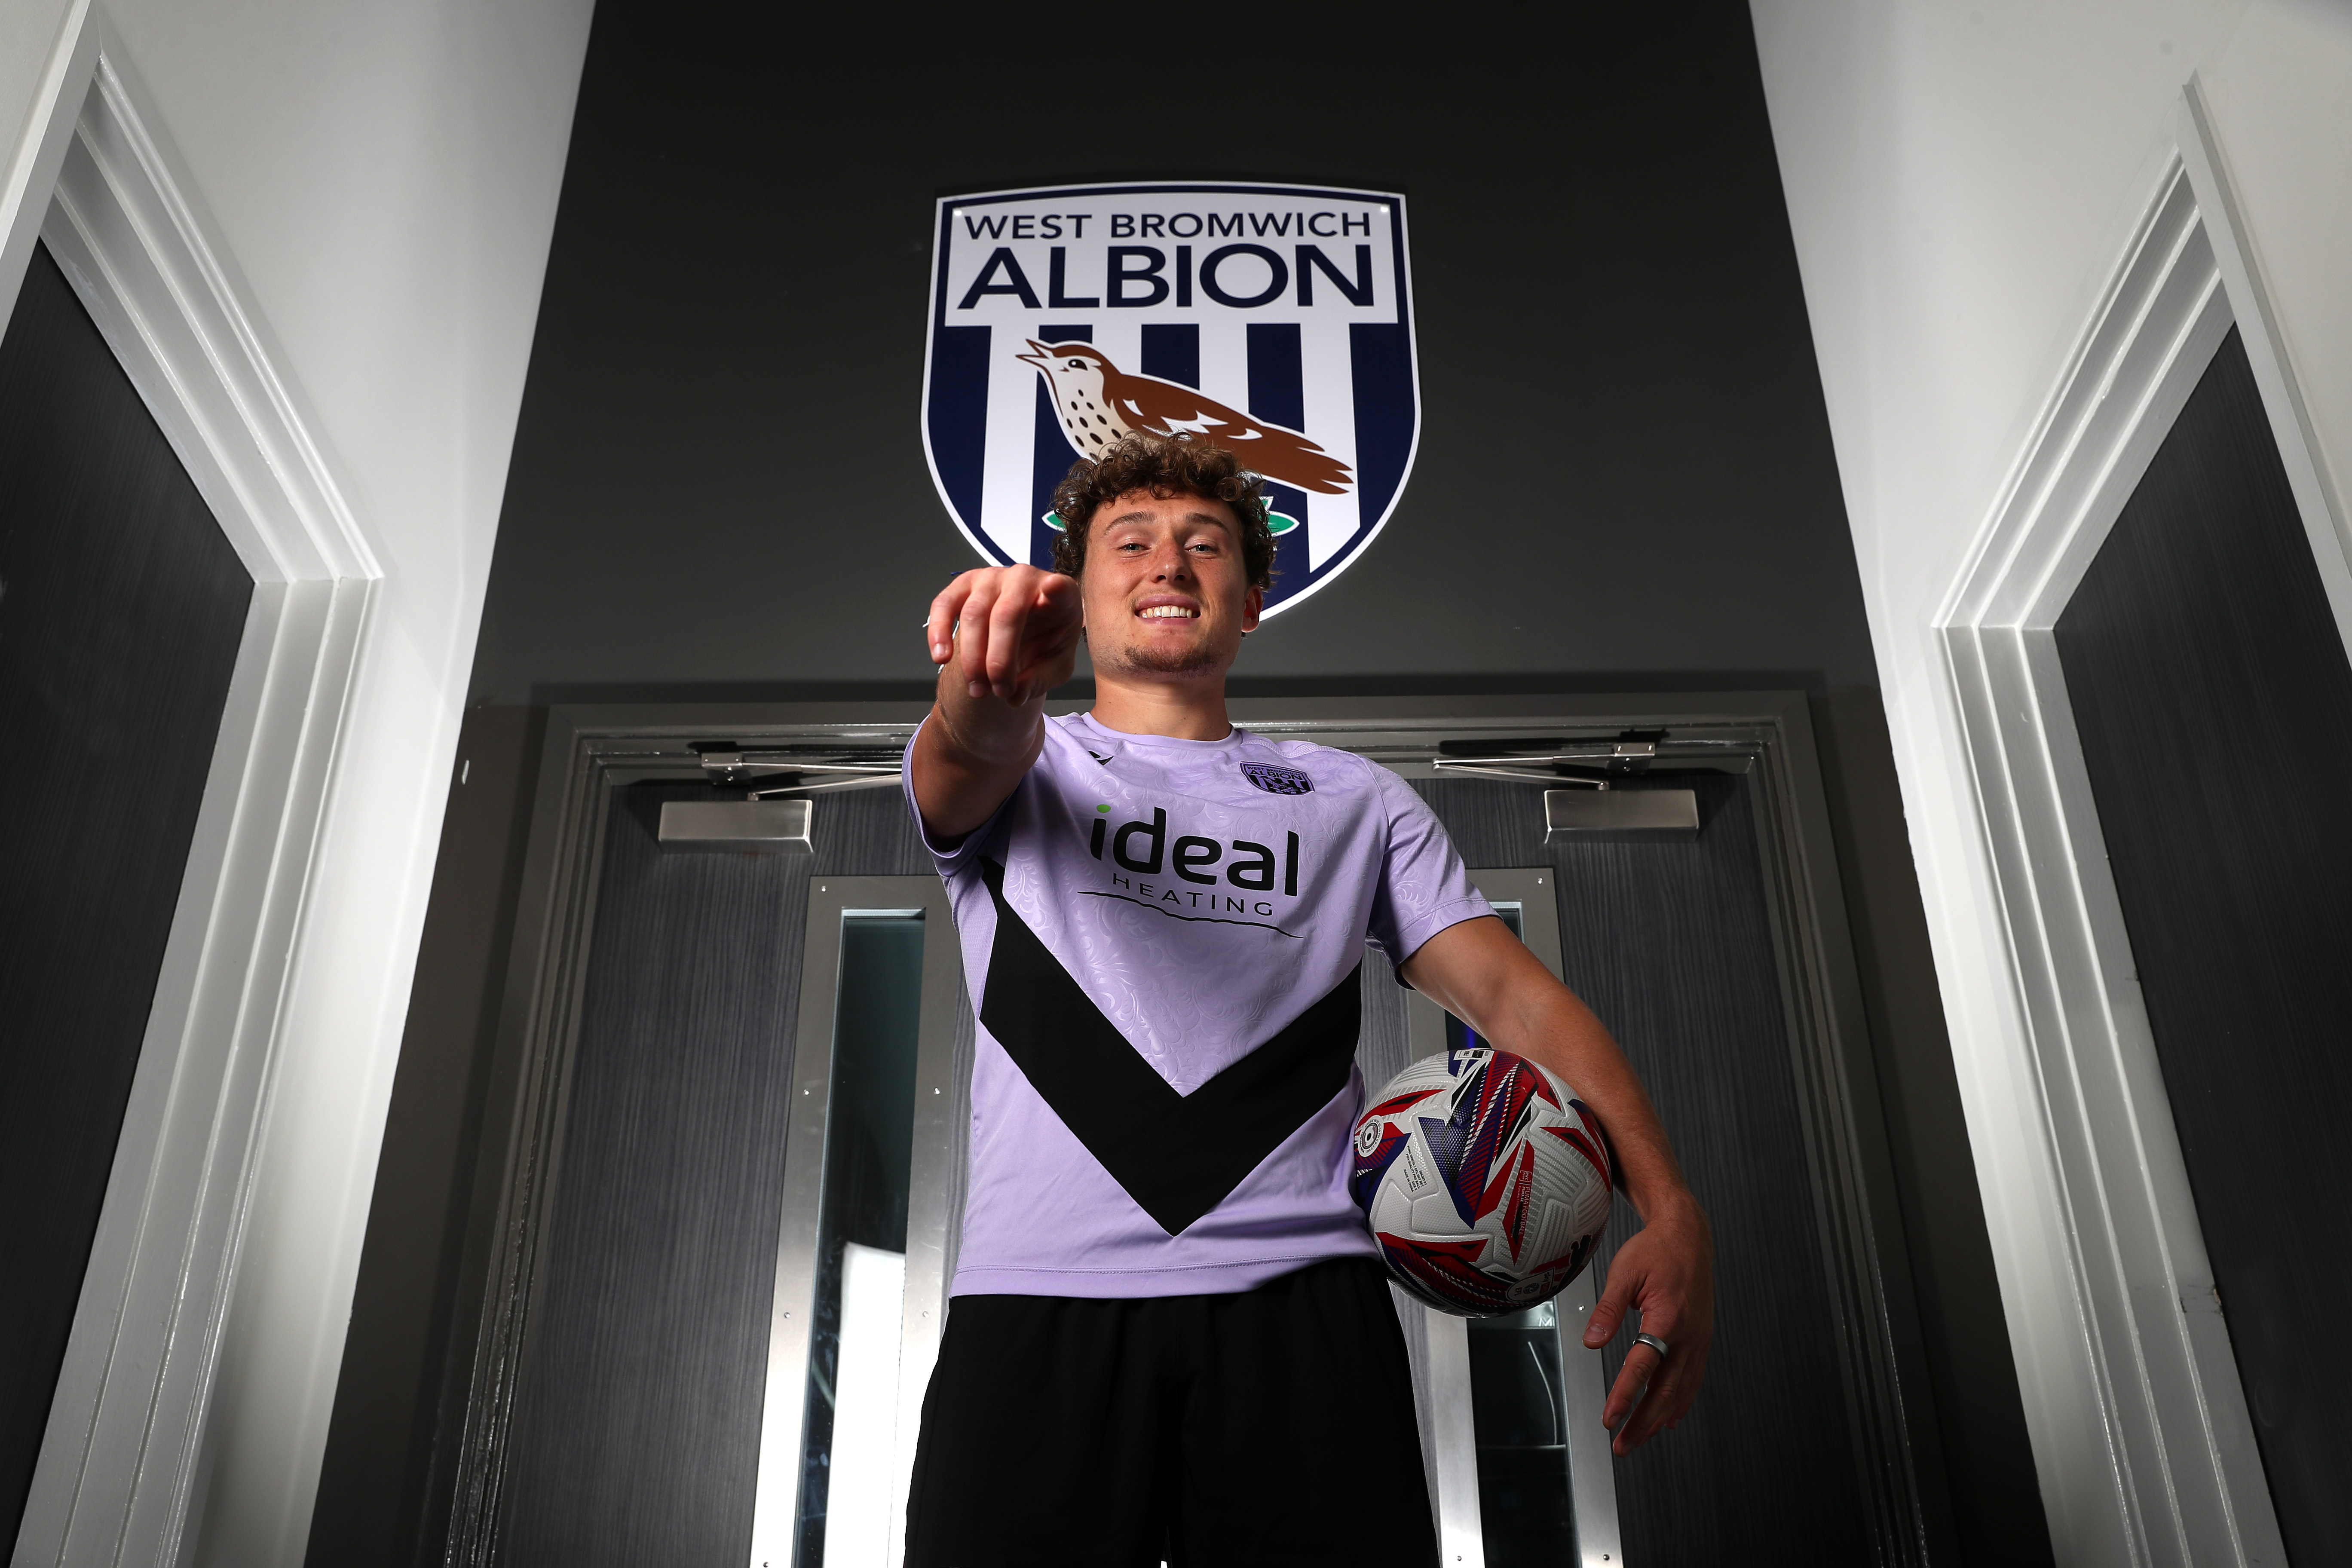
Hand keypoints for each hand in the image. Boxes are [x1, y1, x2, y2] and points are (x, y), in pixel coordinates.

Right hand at [927, 566, 1082, 706]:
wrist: (1022, 633)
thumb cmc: (1044, 642)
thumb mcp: (1055, 667)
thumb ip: (1041, 679)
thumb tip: (1016, 696)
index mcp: (1060, 594)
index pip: (1061, 588)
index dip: (1056, 589)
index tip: (1054, 589)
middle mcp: (1024, 578)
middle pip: (1007, 613)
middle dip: (999, 660)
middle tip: (999, 691)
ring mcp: (991, 577)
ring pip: (974, 614)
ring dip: (972, 659)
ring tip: (978, 690)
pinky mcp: (963, 585)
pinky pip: (944, 605)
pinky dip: (939, 633)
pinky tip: (941, 657)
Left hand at [1584, 1200, 1712, 1452]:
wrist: (1688, 1236)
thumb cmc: (1655, 1251)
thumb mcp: (1624, 1272)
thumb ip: (1608, 1310)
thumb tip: (1591, 1342)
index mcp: (1668, 1318)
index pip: (1643, 1367)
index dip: (1625, 1395)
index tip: (1610, 1419)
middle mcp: (1689, 1335)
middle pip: (1665, 1389)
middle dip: (1642, 1421)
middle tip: (1621, 1445)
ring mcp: (1699, 1340)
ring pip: (1681, 1390)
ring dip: (1659, 1419)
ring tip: (1640, 1439)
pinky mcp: (1701, 1339)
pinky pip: (1693, 1379)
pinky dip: (1681, 1402)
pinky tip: (1669, 1419)